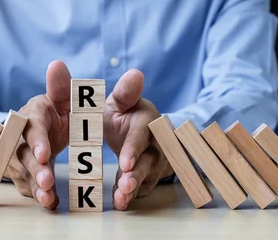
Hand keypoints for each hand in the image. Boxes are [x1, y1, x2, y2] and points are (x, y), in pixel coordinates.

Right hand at [3, 60, 70, 208]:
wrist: (38, 128)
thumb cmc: (53, 112)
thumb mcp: (60, 99)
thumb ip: (61, 87)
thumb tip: (57, 64)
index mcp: (30, 115)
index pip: (31, 127)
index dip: (37, 141)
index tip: (45, 153)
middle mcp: (17, 136)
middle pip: (22, 154)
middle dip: (35, 168)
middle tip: (48, 181)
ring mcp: (15, 156)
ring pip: (22, 173)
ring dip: (34, 186)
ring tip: (48, 198)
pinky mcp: (18, 173)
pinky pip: (25, 186)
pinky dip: (37, 195)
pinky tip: (50, 202)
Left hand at [104, 69, 173, 209]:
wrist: (136, 130)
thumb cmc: (125, 114)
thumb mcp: (121, 102)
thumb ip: (125, 93)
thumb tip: (135, 74)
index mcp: (147, 121)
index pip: (142, 135)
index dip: (134, 149)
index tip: (125, 163)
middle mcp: (156, 142)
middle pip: (149, 161)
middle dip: (137, 175)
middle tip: (124, 185)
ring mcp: (155, 162)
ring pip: (147, 178)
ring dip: (133, 189)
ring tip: (121, 199)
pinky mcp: (149, 176)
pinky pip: (142, 188)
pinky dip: (131, 196)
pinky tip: (120, 203)